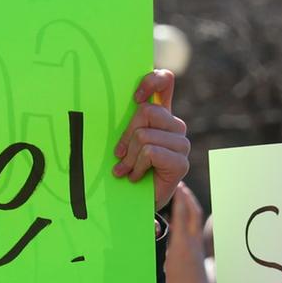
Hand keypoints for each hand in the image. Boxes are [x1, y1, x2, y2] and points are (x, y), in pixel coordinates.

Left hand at [112, 69, 190, 209]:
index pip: (165, 81)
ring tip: (127, 169)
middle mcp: (175, 125)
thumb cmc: (127, 168)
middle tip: (119, 155)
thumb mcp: (122, 141)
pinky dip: (136, 167)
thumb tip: (100, 102)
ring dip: (129, 156)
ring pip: (144, 135)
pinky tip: (135, 176)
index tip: (135, 97)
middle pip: (146, 111)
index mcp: (161, 115)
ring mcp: (181, 144)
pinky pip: (150, 153)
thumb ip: (122, 122)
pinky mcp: (181, 162)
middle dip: (126, 135)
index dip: (151, 80)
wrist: (138, 202)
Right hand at [162, 184, 215, 282]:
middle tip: (181, 186)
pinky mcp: (199, 254)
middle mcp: (192, 243)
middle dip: (188, 198)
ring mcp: (198, 248)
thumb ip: (154, 250)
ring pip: (197, 221)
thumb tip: (146, 236)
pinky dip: (191, 219)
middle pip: (193, 213)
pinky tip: (186, 220)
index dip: (179, 199)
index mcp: (181, 244)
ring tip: (184, 198)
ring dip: (191, 207)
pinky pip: (196, 230)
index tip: (175, 186)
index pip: (181, 215)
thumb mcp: (160, 269)